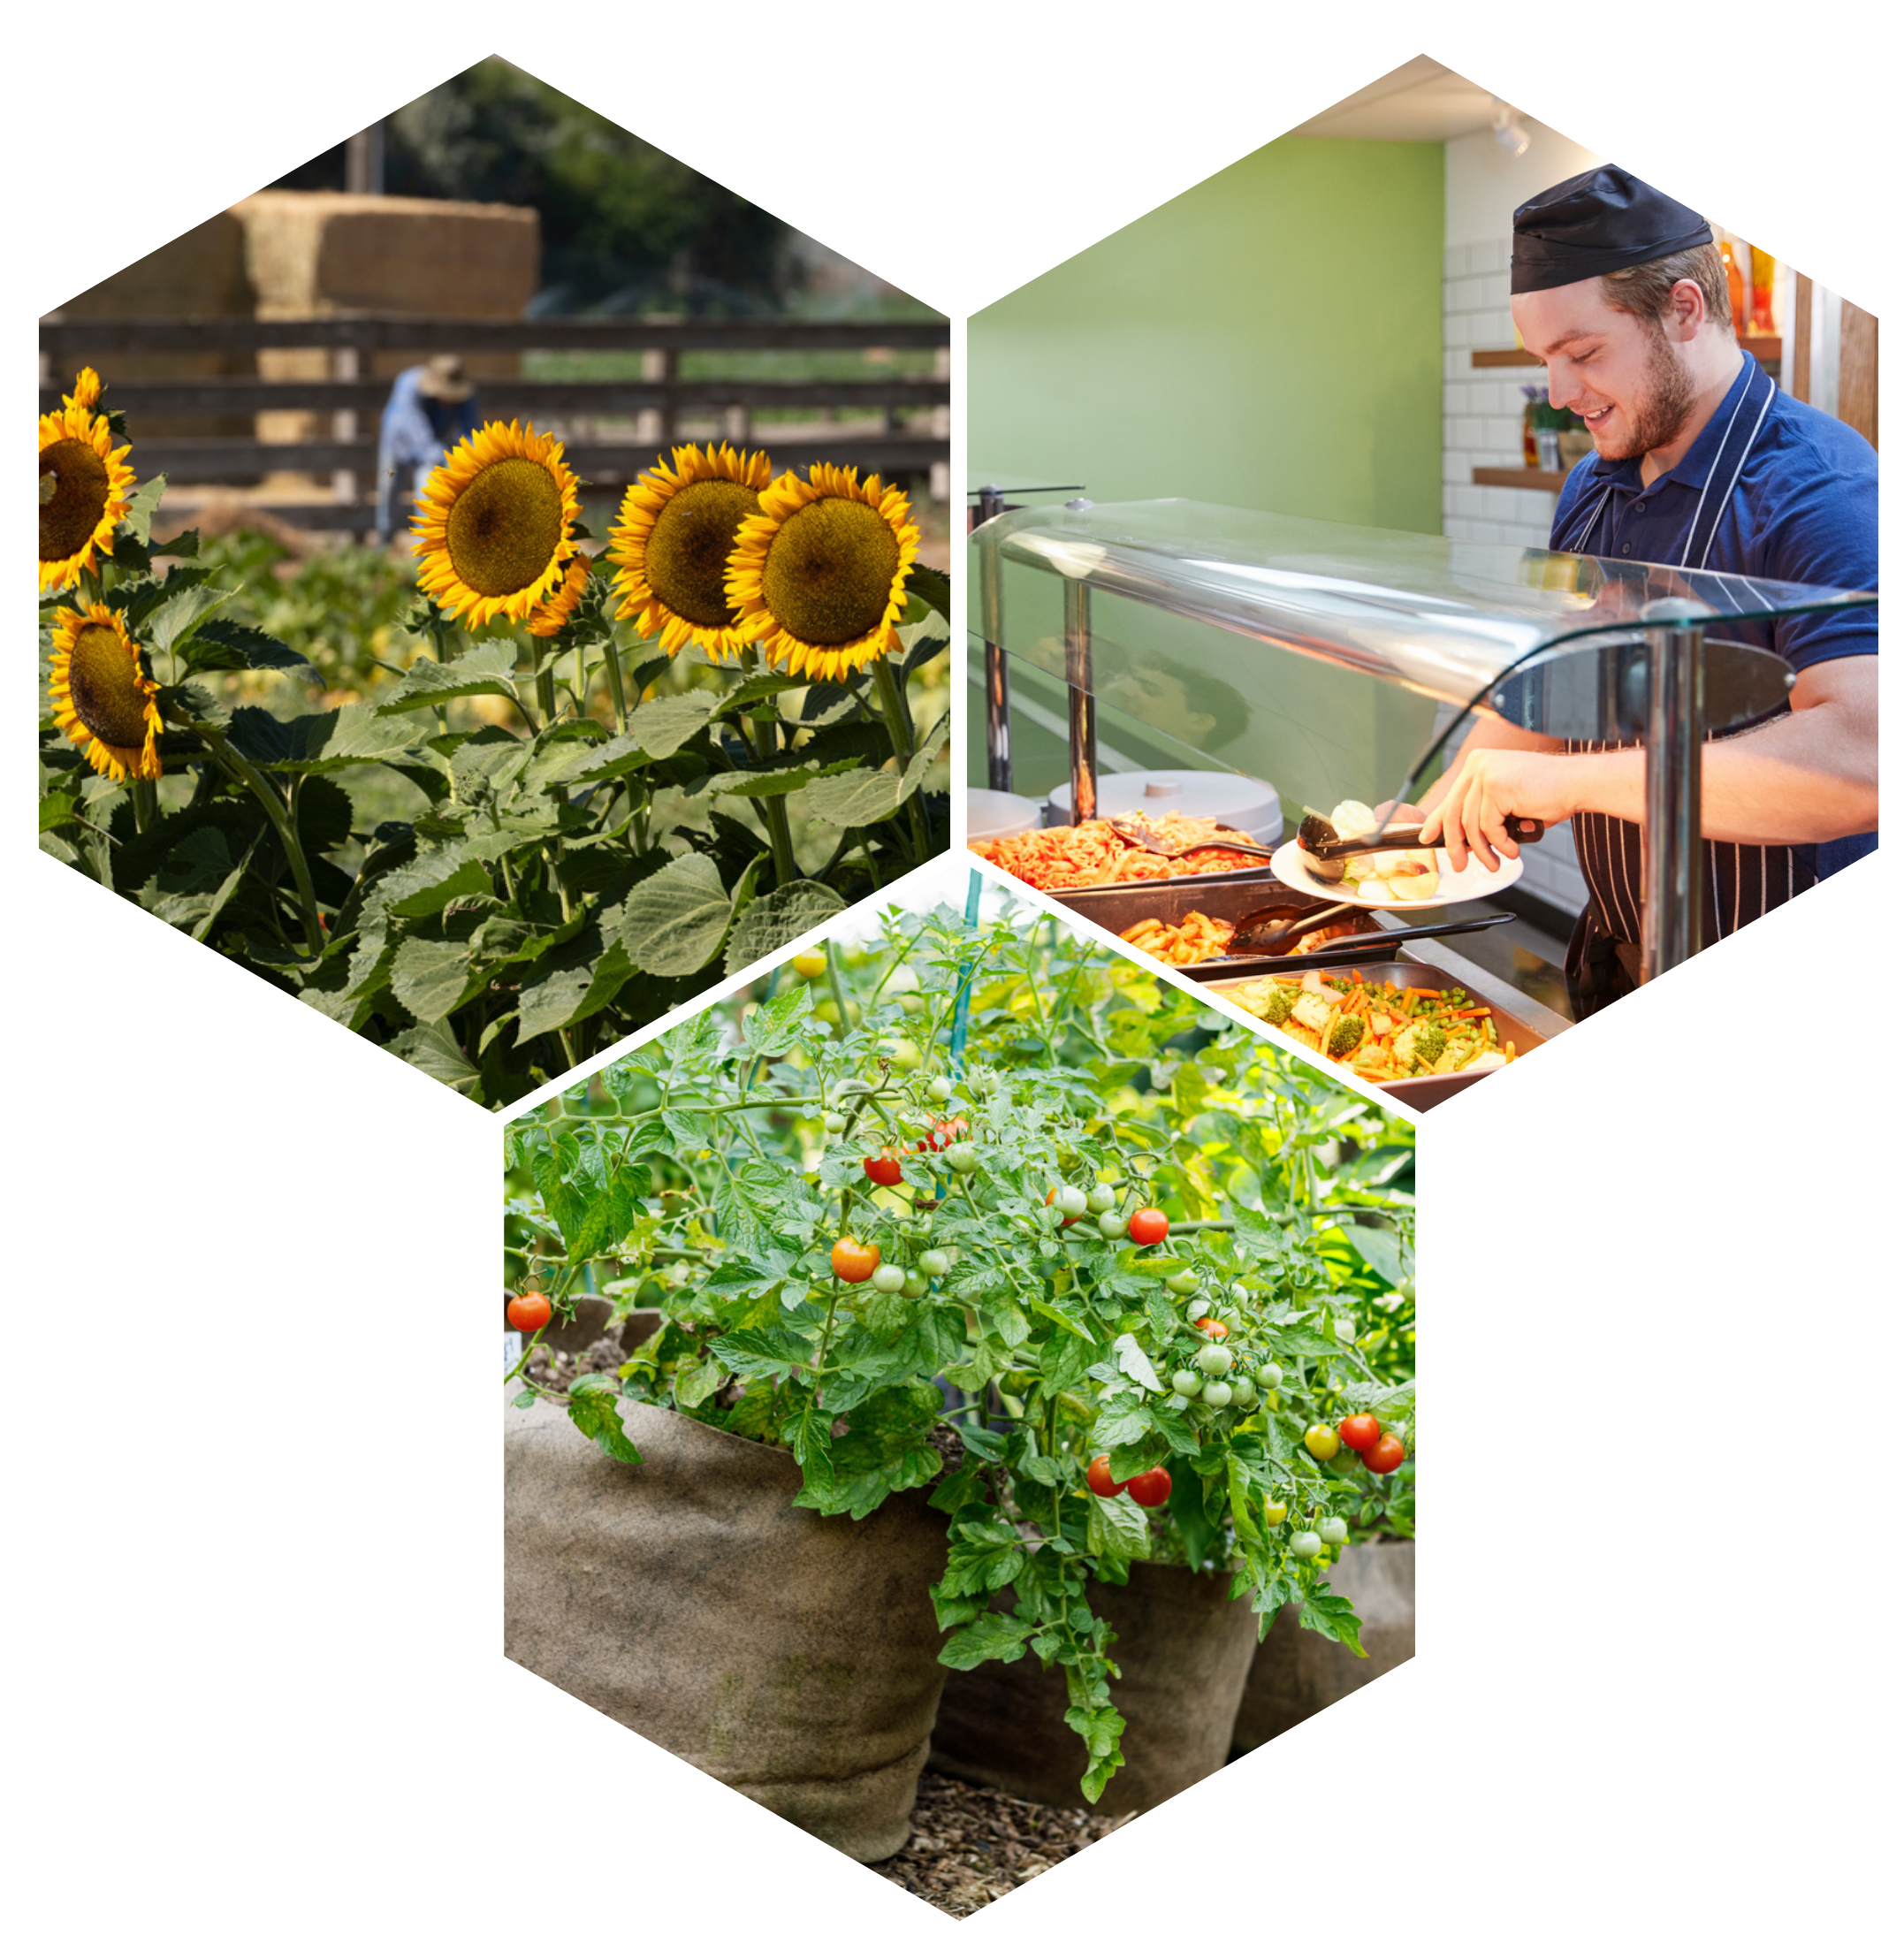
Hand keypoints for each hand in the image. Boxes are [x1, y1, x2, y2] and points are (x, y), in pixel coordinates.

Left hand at [1419, 748, 1576, 871]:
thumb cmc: (1548, 792)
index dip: (1437, 822)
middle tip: (1460, 865)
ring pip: (1471, 824)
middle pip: (1455, 813)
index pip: (1451, 798)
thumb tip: (1460, 838)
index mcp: (1477, 763)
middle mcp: (1477, 764)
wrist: (1577, 783)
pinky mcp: (1496, 786)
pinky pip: (1489, 827)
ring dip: (1483, 850)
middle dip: (1456, 844)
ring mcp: (1485, 773)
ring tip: (1494, 863)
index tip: (1427, 838)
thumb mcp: (1507, 800)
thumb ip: (1483, 811)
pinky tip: (1511, 849)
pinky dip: (1500, 843)